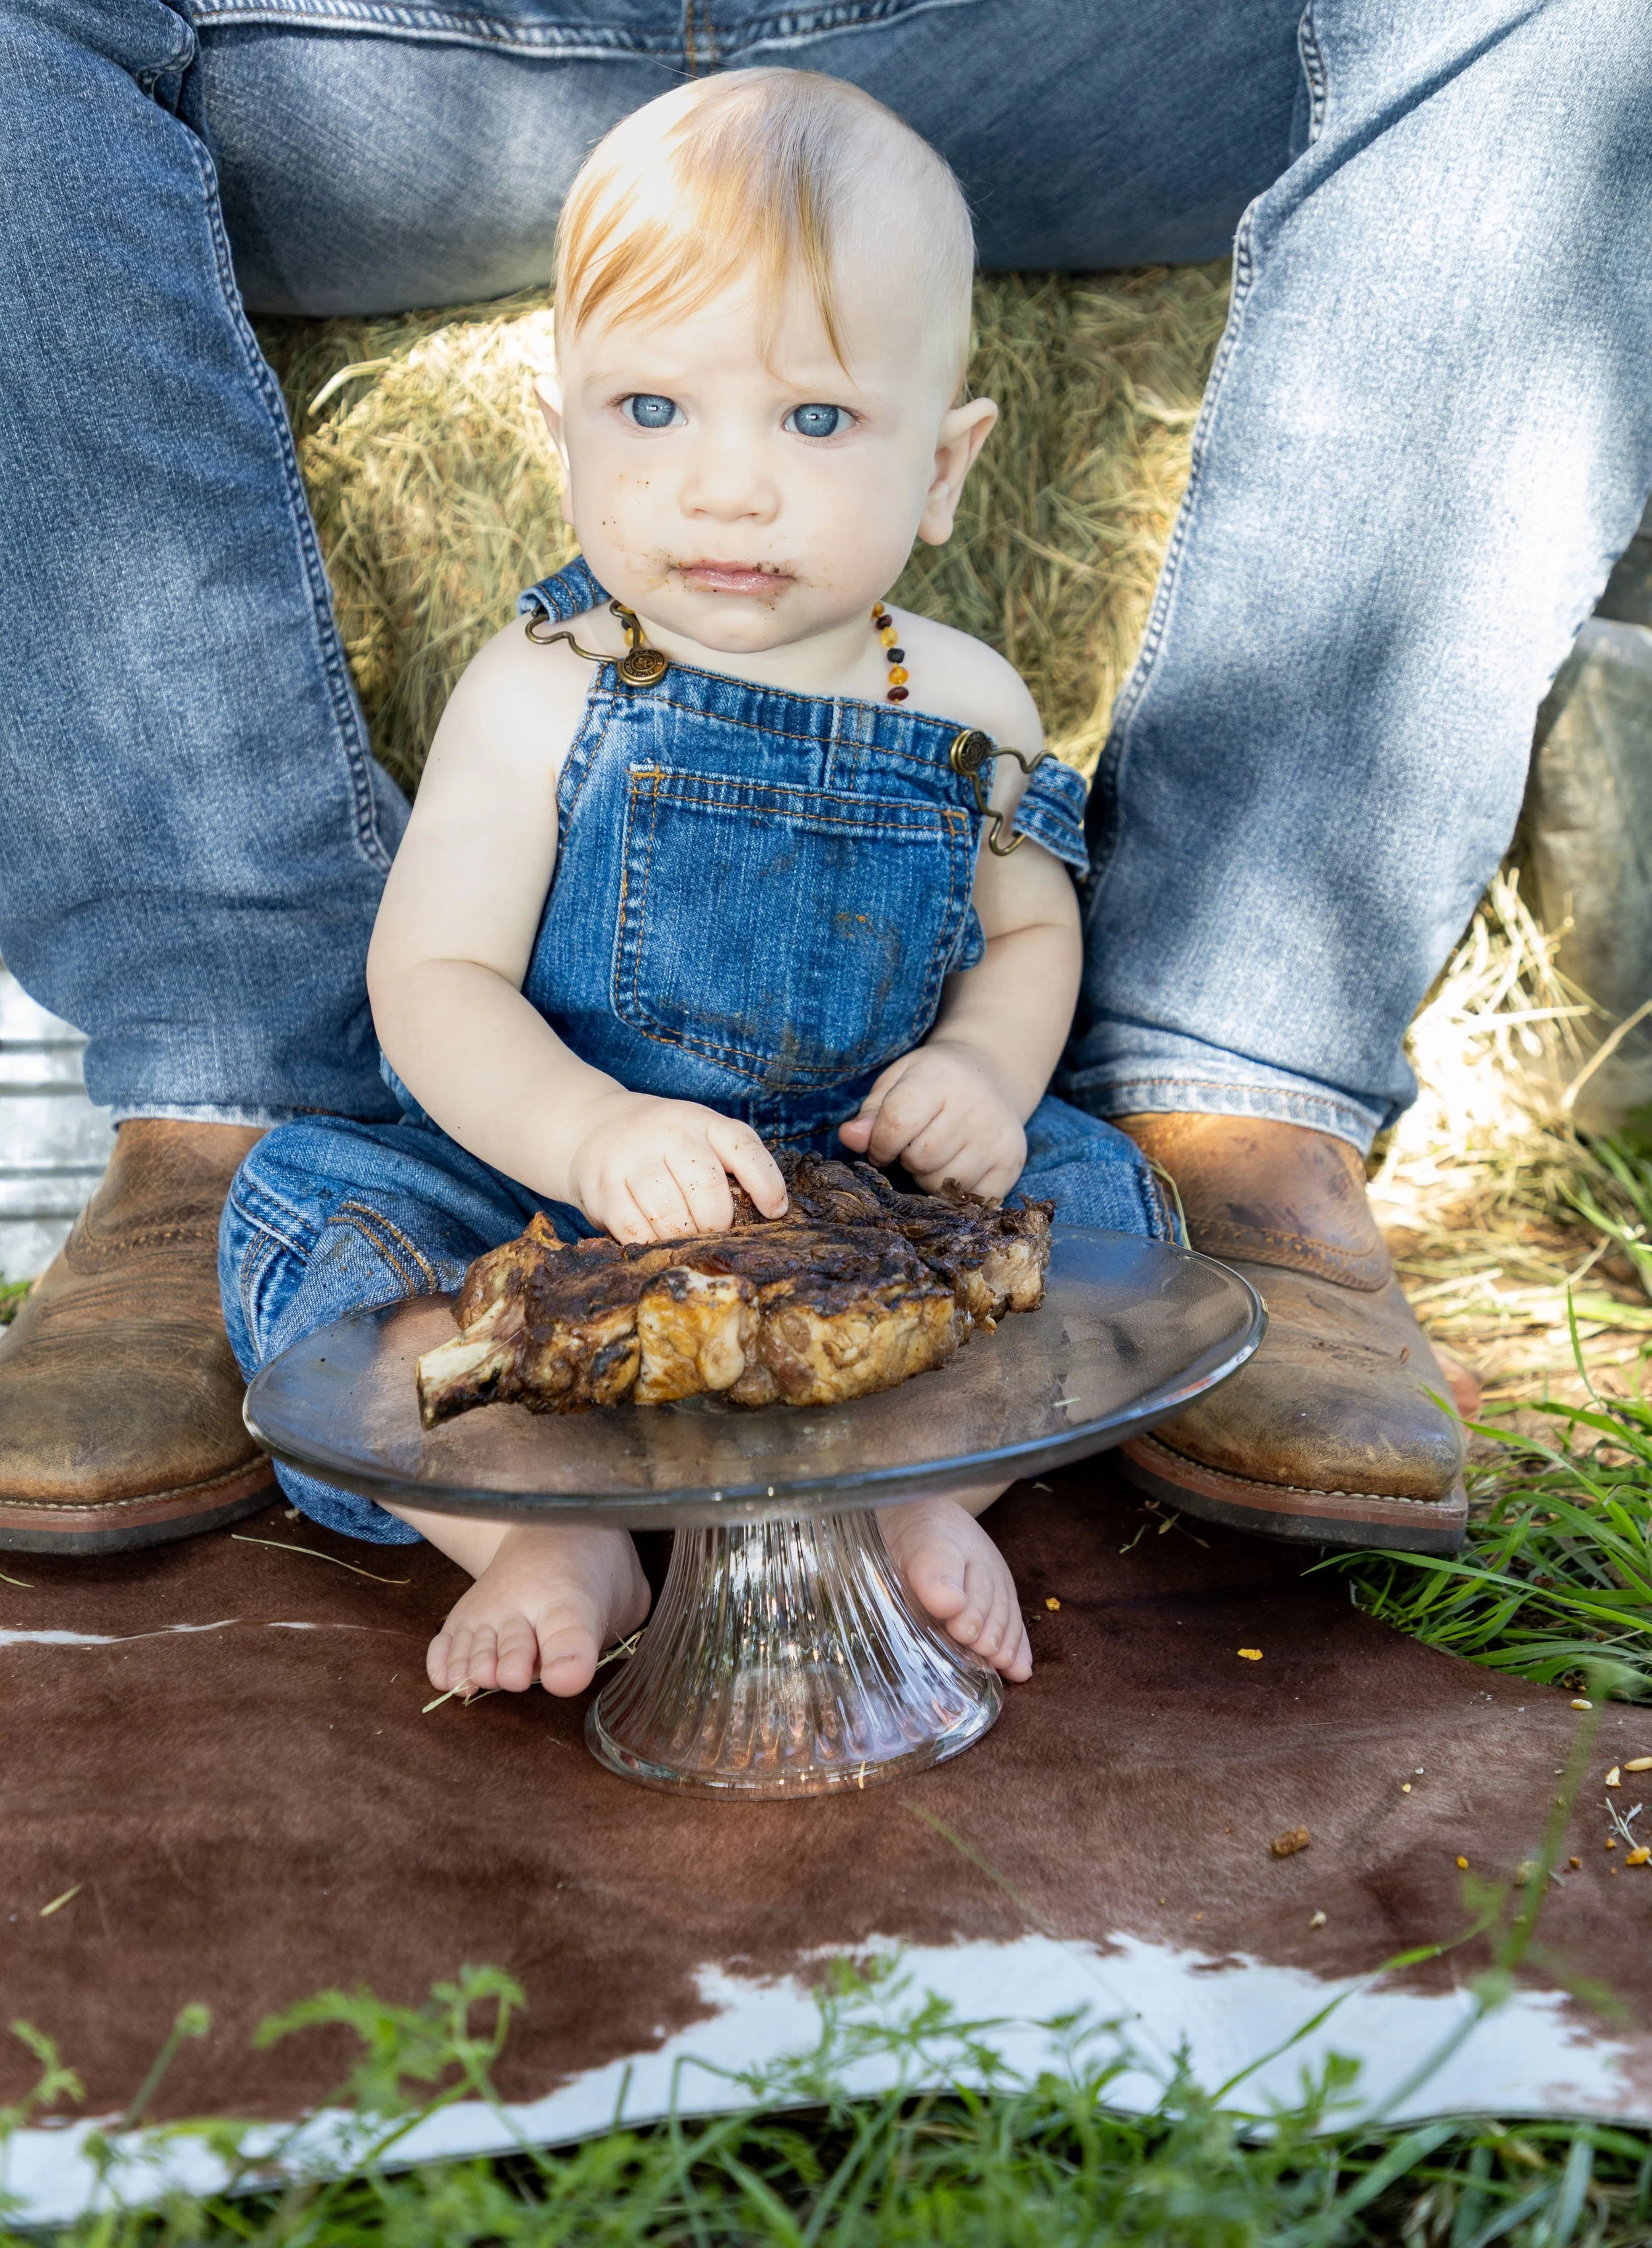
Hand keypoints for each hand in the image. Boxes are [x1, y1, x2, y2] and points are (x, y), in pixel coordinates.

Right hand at [566, 1091, 786, 1242]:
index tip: (774, 1212)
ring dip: (682, 1237)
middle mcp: (667, 1133)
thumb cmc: (662, 1144)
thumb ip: (731, 1165)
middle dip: (716, 1222)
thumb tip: (765, 1216)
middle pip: (706, 1187)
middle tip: (714, 1234)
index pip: (743, 1147)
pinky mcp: (602, 1186)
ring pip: (668, 1212)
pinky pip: (634, 1228)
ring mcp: (631, 1158)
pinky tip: (656, 1242)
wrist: (593, 1125)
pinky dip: (651, 1243)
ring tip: (685, 1240)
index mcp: (702, 1122)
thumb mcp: (699, 1136)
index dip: (765, 1183)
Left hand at [837, 1041, 1025, 1200]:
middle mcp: (975, 1106)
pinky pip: (970, 1199)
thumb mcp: (898, 1082)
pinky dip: (955, 1192)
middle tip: (916, 1144)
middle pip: (921, 1157)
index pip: (897, 1123)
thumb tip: (849, 1138)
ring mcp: (997, 1136)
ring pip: (943, 1183)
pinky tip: (957, 1166)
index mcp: (940, 1078)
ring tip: (937, 1153)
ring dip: (929, 1177)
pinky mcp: (1011, 1162)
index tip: (882, 1145)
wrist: (992, 1073)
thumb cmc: (934, 1081)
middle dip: (907, 1159)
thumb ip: (872, 1112)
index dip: (879, 1143)